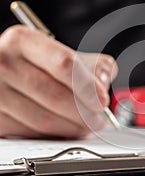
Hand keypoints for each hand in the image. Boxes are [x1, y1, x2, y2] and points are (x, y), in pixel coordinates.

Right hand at [0, 25, 117, 138]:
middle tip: (99, 118)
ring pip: (45, 119)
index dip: (88, 85)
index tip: (102, 99)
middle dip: (84, 112)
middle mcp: (4, 63)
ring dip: (73, 127)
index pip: (64, 64)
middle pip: (55, 95)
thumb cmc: (32, 61)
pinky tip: (66, 127)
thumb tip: (104, 80)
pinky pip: (32, 132)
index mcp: (24, 41)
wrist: (1, 71)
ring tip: (86, 124)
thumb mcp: (59, 51)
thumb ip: (89, 63)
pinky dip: (55, 134)